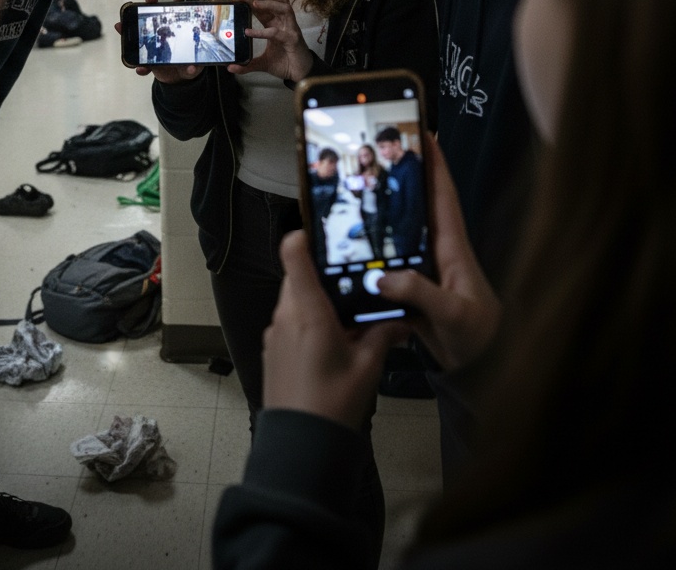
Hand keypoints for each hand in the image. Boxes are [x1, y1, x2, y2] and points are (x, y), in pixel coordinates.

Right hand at [113, 0, 204, 82]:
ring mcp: (154, 45)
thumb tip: (191, 68)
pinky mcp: (148, 60)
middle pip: (157, 16)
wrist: (178, 79)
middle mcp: (164, 34)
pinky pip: (140, 60)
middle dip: (151, 5)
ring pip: (141, 33)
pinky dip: (138, 65)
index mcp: (178, 32)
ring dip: (130, 27)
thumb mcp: (194, 67)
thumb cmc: (188, 66)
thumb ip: (193, 68)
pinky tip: (139, 68)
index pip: (178, 14)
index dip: (177, 4)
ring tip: (120, 25)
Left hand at [230, 0, 313, 80]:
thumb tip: (230, 67)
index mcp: (275, 25)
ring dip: (270, 4)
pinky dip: (264, 31)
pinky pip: (278, 32)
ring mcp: (290, 30)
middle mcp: (284, 24)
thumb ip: (247, 65)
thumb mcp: (262, 63)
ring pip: (284, 8)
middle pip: (276, 2)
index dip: (251, 1)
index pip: (263, 9)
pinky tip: (250, 32)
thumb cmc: (284, 64)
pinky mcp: (293, 40)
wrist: (300, 76)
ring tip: (255, 4)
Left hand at [262, 230, 407, 430]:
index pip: (293, 255)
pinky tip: (332, 335)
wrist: (300, 444)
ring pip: (293, 298)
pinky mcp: (273, 349)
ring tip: (347, 307)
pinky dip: (307, 318)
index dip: (304, 236)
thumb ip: (383, 335)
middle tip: (351, 275)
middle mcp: (285, 315)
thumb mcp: (367, 367)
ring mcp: (275, 332)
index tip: (324, 232)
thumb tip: (403, 318)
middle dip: (322, 272)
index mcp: (307, 311)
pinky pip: (289, 320)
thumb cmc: (334, 401)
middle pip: (297, 275)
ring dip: (315, 297)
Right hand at [376, 135, 500, 371]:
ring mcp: (424, 268)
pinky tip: (351, 242)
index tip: (422, 132)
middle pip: (418, 204)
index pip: (443, 195)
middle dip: (404, 175)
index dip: (435, 163)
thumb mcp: (454, 315)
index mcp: (453, 247)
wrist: (484, 370)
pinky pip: (389, 260)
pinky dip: (373, 248)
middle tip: (380, 148)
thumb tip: (383, 277)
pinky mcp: (412, 287)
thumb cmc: (482, 338)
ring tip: (358, 186)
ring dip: (383, 209)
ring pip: (401, 230)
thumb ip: (422, 294)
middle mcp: (438, 250)